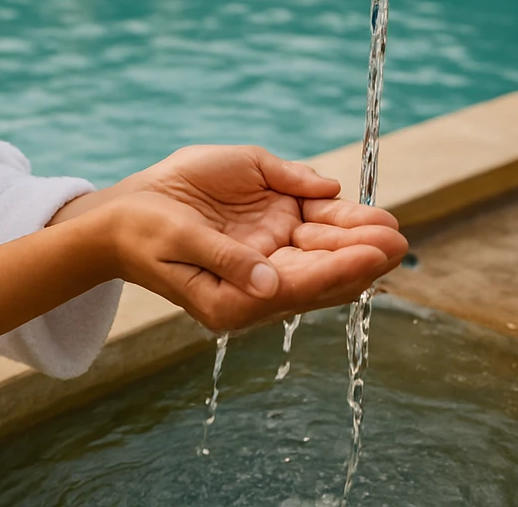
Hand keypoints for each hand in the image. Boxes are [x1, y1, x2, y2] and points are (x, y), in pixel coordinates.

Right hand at [96, 146, 406, 331]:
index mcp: (232, 300)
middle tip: (397, 241)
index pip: (297, 286)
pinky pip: (310, 229)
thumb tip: (271, 284)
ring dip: (357, 240)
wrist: (120, 217)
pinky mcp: (267, 230)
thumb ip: (227, 258)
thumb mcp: (178, 241)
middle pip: (320, 274)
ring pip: (321, 253)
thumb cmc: (143, 230)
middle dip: (360, 257)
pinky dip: (338, 222)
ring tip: (392, 227)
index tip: (372, 255)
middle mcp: (257, 283)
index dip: (338, 269)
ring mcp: (265, 257)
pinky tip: (366, 217)